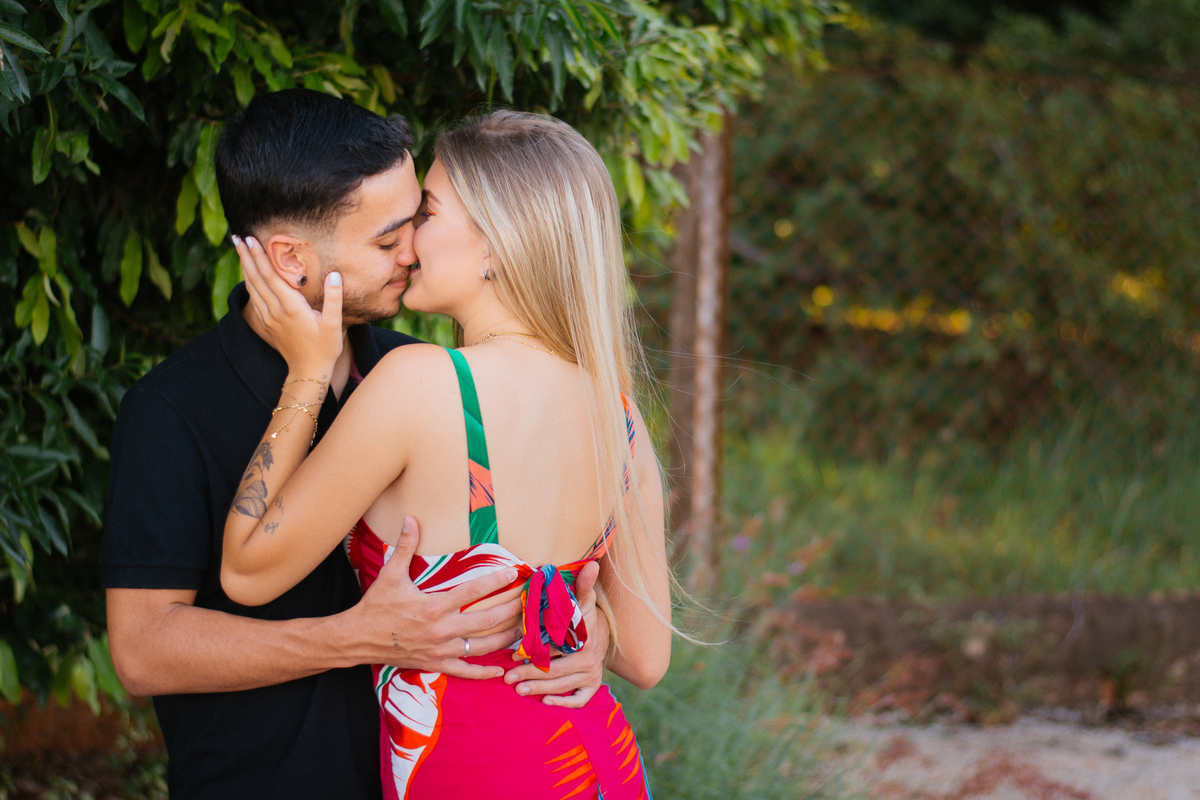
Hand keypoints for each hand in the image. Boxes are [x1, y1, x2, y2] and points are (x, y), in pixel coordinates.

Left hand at [233, 235, 342, 375]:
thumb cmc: (324, 348)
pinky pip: (253, 299)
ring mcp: (268, 318)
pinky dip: (248, 283)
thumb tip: (334, 274)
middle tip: (237, 237)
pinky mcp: (266, 324)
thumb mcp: (334, 325)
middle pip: (256, 278)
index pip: (271, 276)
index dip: (260, 257)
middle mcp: (275, 310)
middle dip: (246, 256)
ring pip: (252, 287)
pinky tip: (247, 275)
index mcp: (291, 307)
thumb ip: (334, 298)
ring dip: (245, 267)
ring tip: (238, 250)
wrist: (307, 372)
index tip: (251, 239)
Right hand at [343, 516, 521, 678]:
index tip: (514, 572)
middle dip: (511, 610)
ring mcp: (440, 650)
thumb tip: (411, 518)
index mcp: (433, 606)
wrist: (357, 639)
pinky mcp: (435, 664)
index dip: (496, 580)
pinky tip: (500, 670)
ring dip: (505, 638)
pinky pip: (465, 672)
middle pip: (486, 620)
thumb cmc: (376, 606)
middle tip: (528, 601)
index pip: (472, 591)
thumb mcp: (390, 574)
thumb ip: (405, 546)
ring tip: (523, 629)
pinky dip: (484, 673)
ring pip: (482, 647)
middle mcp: (440, 629)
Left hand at [504, 561, 607, 707]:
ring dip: (540, 689)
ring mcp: (592, 673)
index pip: (557, 648)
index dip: (535, 653)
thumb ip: (583, 584)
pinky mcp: (593, 685)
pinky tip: (546, 702)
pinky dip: (565, 702)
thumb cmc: (583, 615)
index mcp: (584, 637)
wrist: (602, 632)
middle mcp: (589, 657)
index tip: (513, 655)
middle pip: (556, 670)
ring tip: (519, 690)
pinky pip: (580, 699)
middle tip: (508, 679)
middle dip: (531, 674)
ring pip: (563, 685)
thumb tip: (592, 564)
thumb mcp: (583, 599)